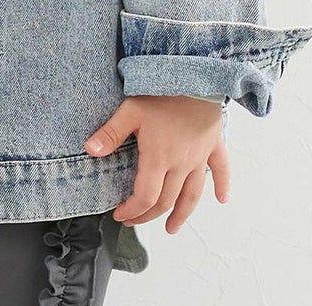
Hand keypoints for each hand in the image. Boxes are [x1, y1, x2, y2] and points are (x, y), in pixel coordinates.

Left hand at [83, 95, 229, 233]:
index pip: (145, 198)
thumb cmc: (162, 90)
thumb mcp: (130, 109)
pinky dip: (222, 185)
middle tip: (134, 220)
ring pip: (192, 195)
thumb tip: (89, 150)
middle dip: (147, 216)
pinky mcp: (214, 144)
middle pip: (165, 202)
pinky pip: (221, 169)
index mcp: (159, 158)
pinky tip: (223, 199)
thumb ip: (110, 133)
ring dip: (181, 215)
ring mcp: (199, 156)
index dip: (132, 211)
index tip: (120, 215)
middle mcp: (181, 163)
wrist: (198, 71)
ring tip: (171, 228)